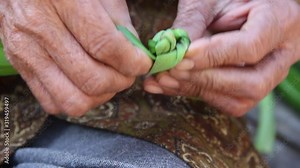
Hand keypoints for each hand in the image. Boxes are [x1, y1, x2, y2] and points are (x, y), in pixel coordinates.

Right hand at [0, 0, 151, 115]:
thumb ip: (121, 26)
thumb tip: (136, 58)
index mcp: (62, 1)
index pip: (105, 46)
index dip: (132, 62)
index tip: (143, 64)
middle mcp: (39, 28)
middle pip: (91, 79)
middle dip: (121, 81)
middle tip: (128, 72)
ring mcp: (26, 52)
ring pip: (74, 100)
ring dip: (101, 96)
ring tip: (109, 80)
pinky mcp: (21, 69)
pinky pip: (54, 103)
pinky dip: (78, 100)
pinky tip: (86, 84)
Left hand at [144, 0, 299, 115]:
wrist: (237, 6)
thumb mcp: (209, 0)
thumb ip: (193, 22)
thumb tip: (171, 54)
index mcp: (280, 21)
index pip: (251, 47)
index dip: (215, 55)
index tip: (184, 55)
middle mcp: (281, 54)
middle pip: (253, 83)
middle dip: (207, 79)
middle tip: (172, 70)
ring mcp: (268, 75)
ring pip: (240, 100)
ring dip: (197, 90)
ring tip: (163, 79)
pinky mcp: (249, 88)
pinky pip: (226, 103)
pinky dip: (194, 93)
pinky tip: (168, 85)